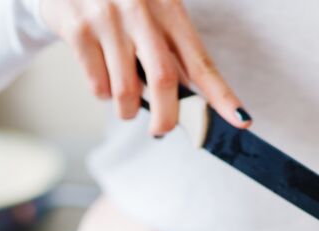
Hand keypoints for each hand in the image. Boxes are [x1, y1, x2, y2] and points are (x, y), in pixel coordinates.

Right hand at [39, 0, 249, 135]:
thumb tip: (189, 99)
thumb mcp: (153, 10)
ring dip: (127, 109)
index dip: (222, 96)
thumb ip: (171, 48)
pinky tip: (103, 79)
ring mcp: (107, 19)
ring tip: (125, 104)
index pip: (200, 61)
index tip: (240, 121)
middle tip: (162, 129)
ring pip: (126, 90)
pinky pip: (97, 84)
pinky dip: (103, 94)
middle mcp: (140, 10)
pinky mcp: (77, 29)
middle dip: (166, 117)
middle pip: (164, 81)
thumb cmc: (121, 1)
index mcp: (169, 7)